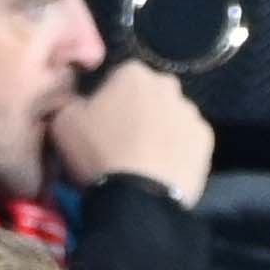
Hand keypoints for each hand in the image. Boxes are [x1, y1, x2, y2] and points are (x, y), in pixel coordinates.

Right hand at [48, 52, 216, 206]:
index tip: (100, 125)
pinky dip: (178, 150)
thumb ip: (68, 102)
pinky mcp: (206, 140)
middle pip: (149, 97)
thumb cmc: (97, 153)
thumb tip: (77, 102)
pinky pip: (187, 140)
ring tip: (144, 160)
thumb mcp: (62, 123)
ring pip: (171, 118)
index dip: (107, 102)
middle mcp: (168, 85)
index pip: (117, 80)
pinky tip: (163, 168)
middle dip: (138, 112)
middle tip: (123, 143)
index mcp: (133, 72)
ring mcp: (191, 112)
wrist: (138, 197)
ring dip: (160, 131)